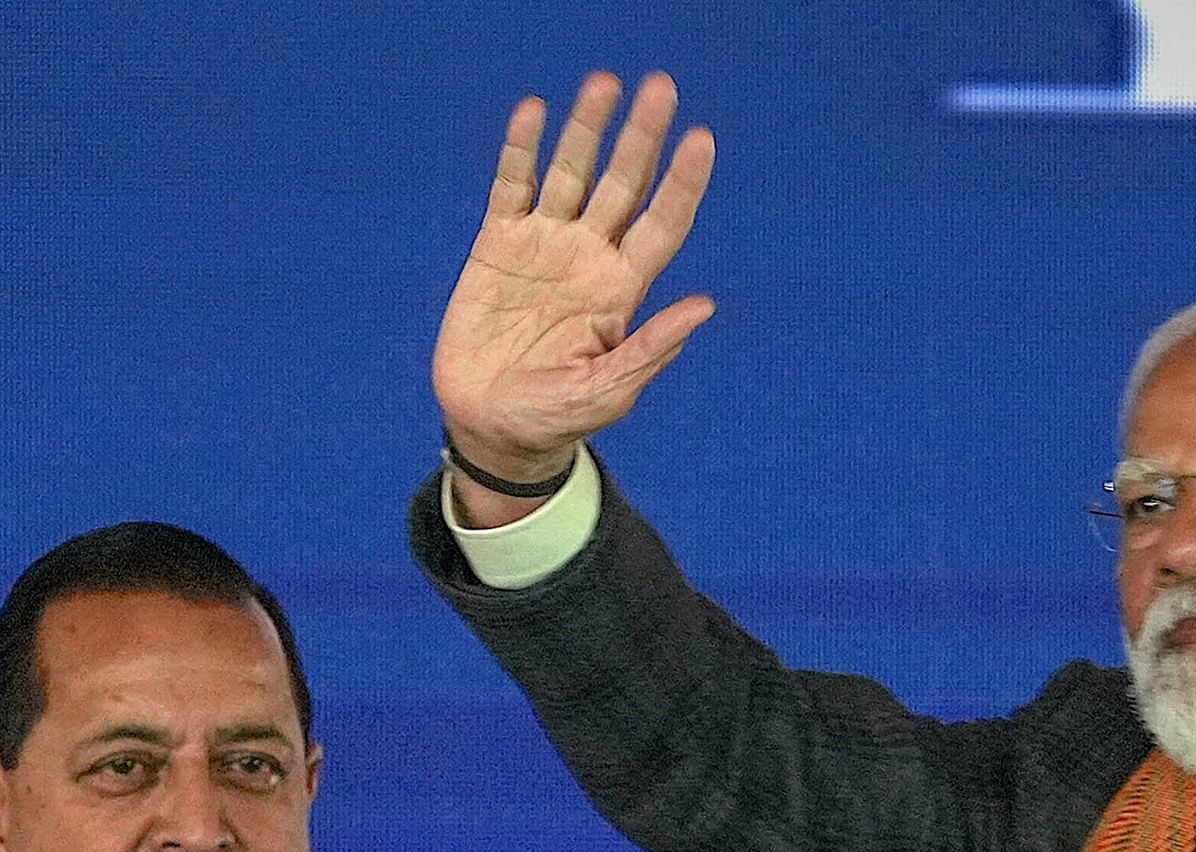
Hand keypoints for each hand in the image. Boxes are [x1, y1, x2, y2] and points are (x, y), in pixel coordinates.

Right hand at [433, 70, 717, 517]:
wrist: (491, 425)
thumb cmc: (557, 418)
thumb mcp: (608, 392)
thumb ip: (651, 350)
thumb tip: (704, 306)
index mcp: (622, 289)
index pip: (662, 223)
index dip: (682, 182)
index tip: (701, 140)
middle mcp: (590, 256)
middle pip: (624, 183)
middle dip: (641, 137)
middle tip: (661, 88)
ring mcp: (544, 245)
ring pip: (571, 172)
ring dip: (587, 129)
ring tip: (604, 82)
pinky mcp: (497, 244)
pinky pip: (512, 186)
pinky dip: (521, 150)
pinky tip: (535, 111)